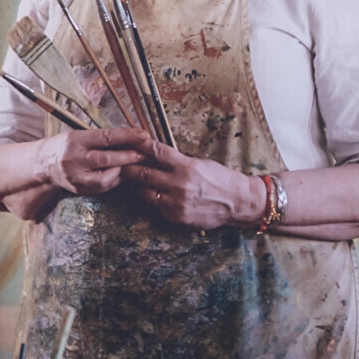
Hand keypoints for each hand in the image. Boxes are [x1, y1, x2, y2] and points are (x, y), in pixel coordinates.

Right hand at [0, 129, 145, 216]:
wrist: (42, 164)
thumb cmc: (65, 145)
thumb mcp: (79, 135)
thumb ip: (101, 138)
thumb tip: (131, 137)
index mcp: (76, 140)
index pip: (106, 137)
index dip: (127, 136)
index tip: (145, 135)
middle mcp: (74, 158)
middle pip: (107, 158)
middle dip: (130, 156)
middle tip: (146, 154)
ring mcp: (75, 175)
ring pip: (106, 177)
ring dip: (123, 171)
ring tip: (136, 166)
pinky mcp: (77, 188)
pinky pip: (101, 187)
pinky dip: (114, 181)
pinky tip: (121, 175)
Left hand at [118, 144, 260, 229]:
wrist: (237, 201)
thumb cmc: (220, 179)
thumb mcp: (200, 163)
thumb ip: (178, 161)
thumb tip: (156, 155)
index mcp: (186, 166)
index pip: (156, 152)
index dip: (140, 146)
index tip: (131, 142)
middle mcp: (178, 184)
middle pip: (144, 173)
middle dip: (130, 168)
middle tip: (121, 164)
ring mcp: (176, 202)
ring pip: (146, 192)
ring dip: (140, 186)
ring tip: (136, 180)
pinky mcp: (176, 216)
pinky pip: (157, 207)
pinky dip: (155, 200)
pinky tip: (157, 195)